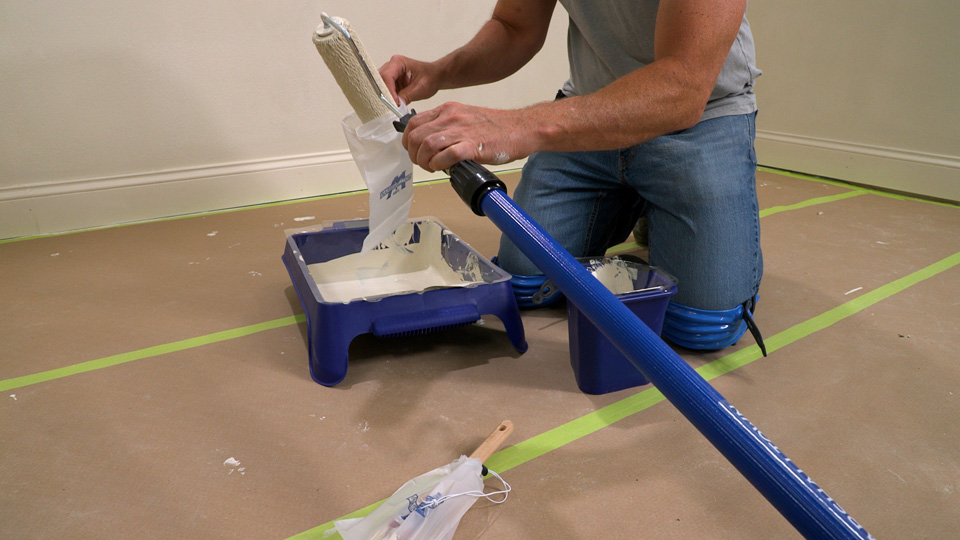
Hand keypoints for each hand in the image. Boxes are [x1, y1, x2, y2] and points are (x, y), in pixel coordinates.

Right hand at [378, 55, 441, 105]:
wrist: (436, 76)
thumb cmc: (431, 77)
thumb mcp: (420, 89)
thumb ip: (407, 96)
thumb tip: (396, 105)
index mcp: (399, 62)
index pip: (387, 77)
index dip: (388, 91)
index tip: (393, 102)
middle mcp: (392, 65)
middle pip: (380, 81)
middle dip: (385, 94)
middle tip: (392, 105)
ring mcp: (390, 72)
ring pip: (381, 86)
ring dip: (387, 95)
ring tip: (395, 104)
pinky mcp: (391, 80)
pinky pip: (385, 89)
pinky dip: (389, 96)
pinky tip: (396, 102)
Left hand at [401, 101, 532, 171]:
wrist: (521, 128)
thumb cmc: (496, 127)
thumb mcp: (466, 118)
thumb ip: (447, 127)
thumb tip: (431, 146)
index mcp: (448, 109)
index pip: (413, 123)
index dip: (408, 141)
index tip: (414, 152)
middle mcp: (451, 117)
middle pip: (416, 136)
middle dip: (414, 155)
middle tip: (424, 164)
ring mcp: (462, 130)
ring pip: (427, 145)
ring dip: (425, 162)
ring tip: (433, 168)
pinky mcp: (473, 145)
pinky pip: (446, 155)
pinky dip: (440, 164)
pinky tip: (445, 168)